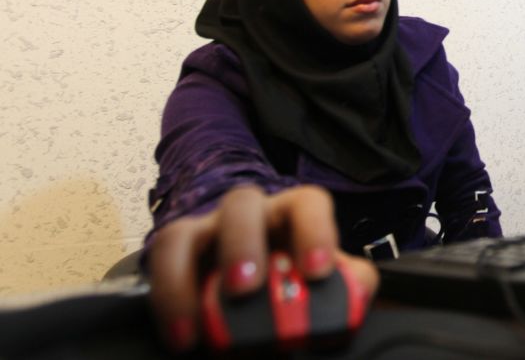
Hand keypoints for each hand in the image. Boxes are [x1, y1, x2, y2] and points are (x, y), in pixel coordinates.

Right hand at [147, 185, 378, 352]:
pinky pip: (158, 265)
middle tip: (246, 287)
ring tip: (200, 322)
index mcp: (294, 215)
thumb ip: (350, 284)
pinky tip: (182, 337)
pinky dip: (168, 300)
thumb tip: (353, 294)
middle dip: (242, 242)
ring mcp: (206, 233)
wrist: (261, 302)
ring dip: (186, 273)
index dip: (314, 231)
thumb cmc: (299, 283)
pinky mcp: (175, 259)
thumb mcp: (330, 283)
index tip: (317, 272)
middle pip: (241, 202)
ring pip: (184, 230)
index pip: (307, 203)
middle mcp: (248, 216)